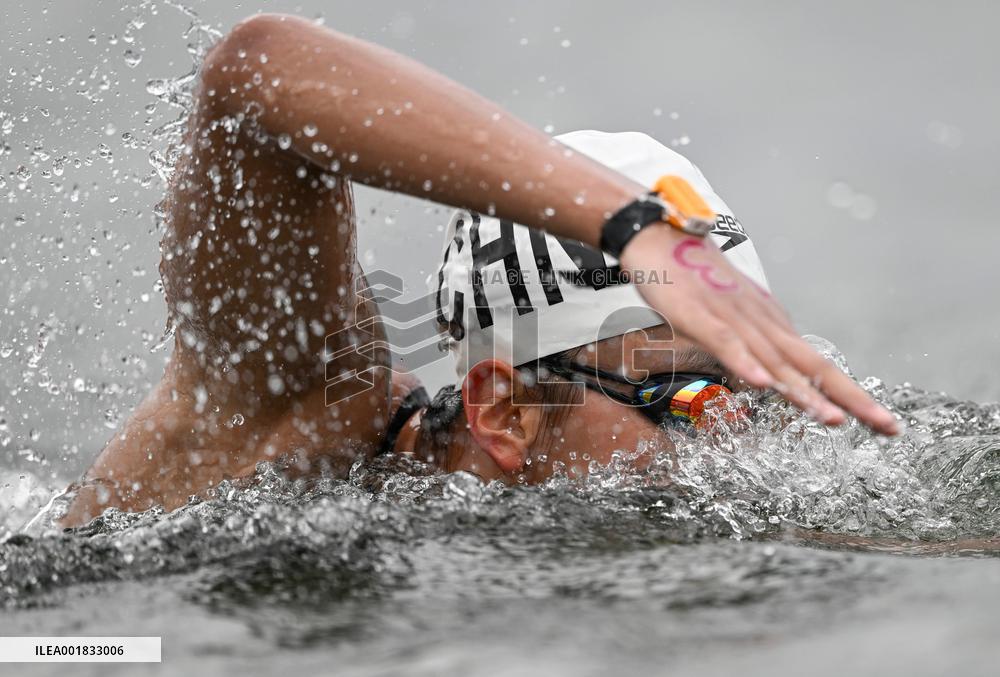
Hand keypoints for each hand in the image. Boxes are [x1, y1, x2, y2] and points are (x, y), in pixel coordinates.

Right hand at [619, 225, 898, 434]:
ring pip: (775, 360)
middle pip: (812, 366)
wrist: (657, 234)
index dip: (850, 394)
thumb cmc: (689, 277)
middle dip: (850, 398)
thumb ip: (747, 347)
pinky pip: (726, 343)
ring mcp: (732, 317)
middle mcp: (761, 321)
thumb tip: (764, 377)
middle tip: (887, 426)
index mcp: (770, 324)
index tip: (881, 421)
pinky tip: (763, 385)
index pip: (817, 366)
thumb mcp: (726, 317)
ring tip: (832, 419)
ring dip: (803, 391)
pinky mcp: (699, 314)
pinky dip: (746, 364)